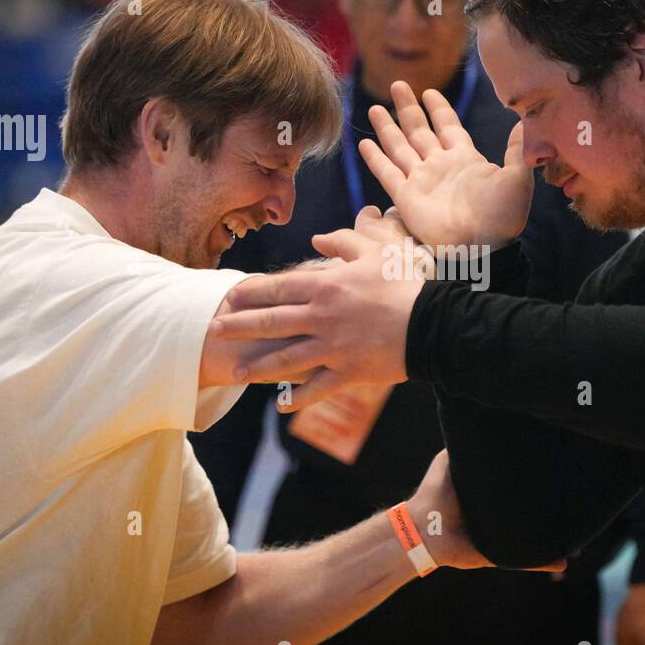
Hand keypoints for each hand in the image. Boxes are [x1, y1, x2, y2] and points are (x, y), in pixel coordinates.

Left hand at [213, 224, 425, 409]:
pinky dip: (298, 398)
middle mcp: (321, 318)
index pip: (277, 289)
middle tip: (212, 330)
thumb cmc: (404, 284)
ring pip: (285, 358)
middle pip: (270, 322)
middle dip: (238, 327)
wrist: (432, 324)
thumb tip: (315, 239)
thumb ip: (342, 242)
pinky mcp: (347, 372)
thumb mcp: (374, 253)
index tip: (229, 296)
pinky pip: (316, 388)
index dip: (249, 293)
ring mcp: (332, 348)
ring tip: (235, 372)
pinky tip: (280, 405)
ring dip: (257, 366)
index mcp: (326, 287)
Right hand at [358, 81, 531, 250]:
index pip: (448, 126)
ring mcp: (421, 181)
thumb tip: (523, 121)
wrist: (483, 247)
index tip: (429, 92)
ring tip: (374, 109)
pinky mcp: (406, 198)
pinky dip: (376, 159)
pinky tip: (364, 144)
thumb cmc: (503, 217)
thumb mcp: (517, 178)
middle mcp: (439, 166)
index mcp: (465, 159)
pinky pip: (387, 174)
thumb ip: (516, 149)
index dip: (439, 109)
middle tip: (397, 85)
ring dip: (388, 128)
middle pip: (419, 131)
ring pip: (400, 148)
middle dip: (408, 108)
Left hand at [408, 450, 565, 572]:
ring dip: (551, 538)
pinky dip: (543, 562)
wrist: (422, 529)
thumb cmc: (434, 493)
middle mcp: (497, 517)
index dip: (533, 481)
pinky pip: (525, 562)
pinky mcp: (497, 555)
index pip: (517, 489)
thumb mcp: (448, 462)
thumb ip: (463, 447)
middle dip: (548, 510)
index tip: (555, 467)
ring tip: (576, 532)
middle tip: (574, 499)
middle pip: (529, 514)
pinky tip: (563, 560)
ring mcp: (499, 538)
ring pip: (531, 539)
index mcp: (490, 497)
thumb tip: (476, 422)